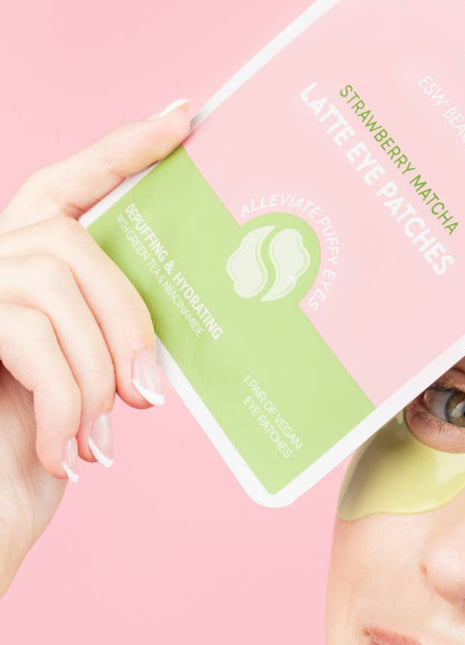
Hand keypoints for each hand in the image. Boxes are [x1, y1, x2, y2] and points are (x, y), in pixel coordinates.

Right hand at [0, 98, 190, 595]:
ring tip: (101, 438)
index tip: (186, 119)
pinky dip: (65, 406)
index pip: (73, 185)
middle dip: (125, 327)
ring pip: (54, 295)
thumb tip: (162, 353)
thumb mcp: (85, 386)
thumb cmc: (32, 454)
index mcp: (28, 265)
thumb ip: (107, 341)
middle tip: (150, 400)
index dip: (124, 149)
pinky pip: (29, 339)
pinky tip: (73, 455)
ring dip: (94, 376)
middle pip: (73, 249)